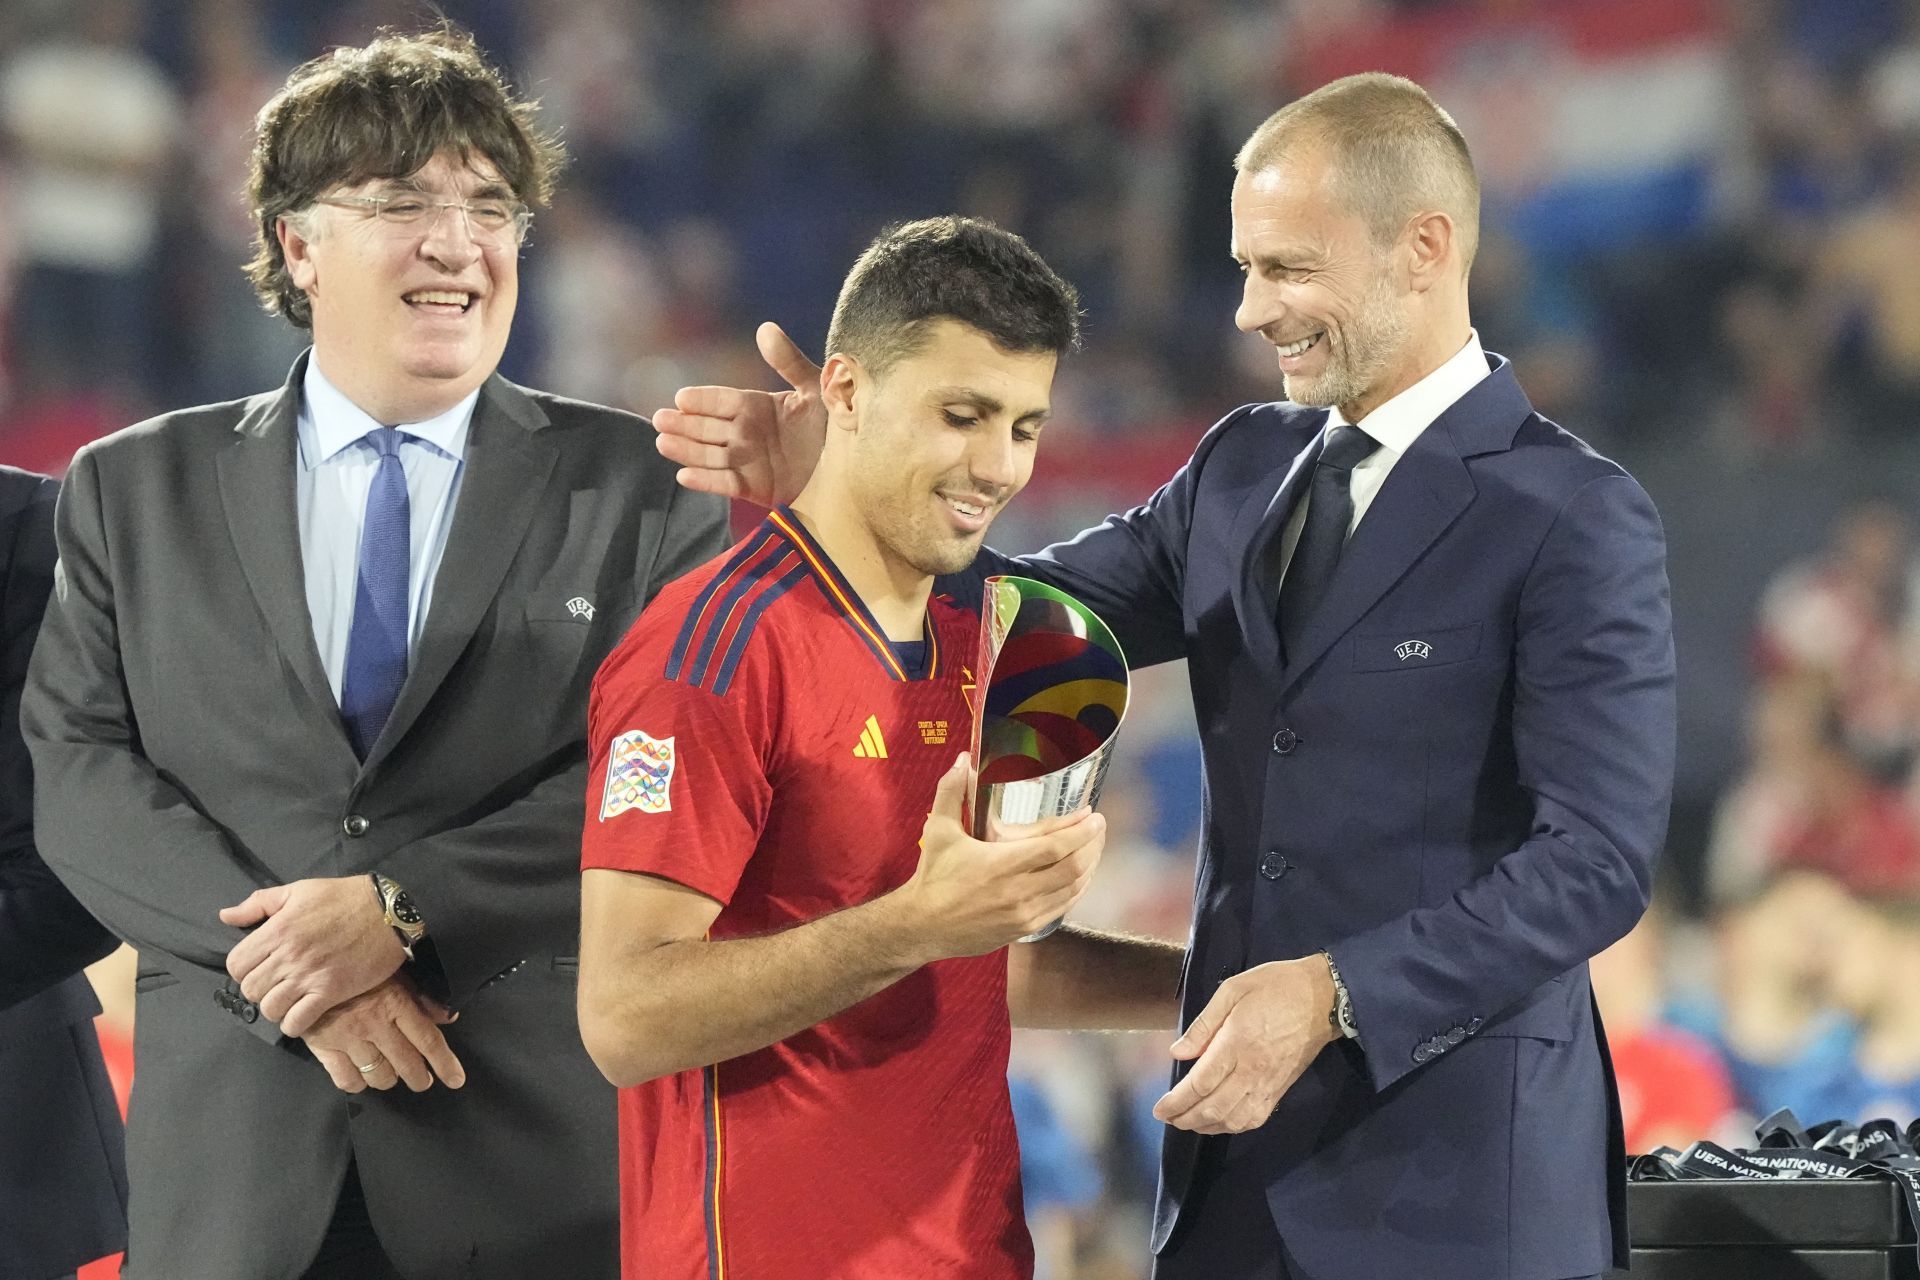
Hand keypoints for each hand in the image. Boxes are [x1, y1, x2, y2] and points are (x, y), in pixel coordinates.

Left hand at [220, 876, 406, 1035]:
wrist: (389, 912)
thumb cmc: (344, 897)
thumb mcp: (299, 890)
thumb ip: (258, 903)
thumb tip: (225, 916)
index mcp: (277, 929)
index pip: (236, 965)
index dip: (243, 969)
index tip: (259, 966)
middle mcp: (289, 955)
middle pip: (250, 990)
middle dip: (259, 989)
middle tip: (276, 983)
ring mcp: (310, 976)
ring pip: (270, 1008)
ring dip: (276, 1008)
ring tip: (289, 1000)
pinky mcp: (331, 991)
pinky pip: (297, 1022)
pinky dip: (294, 1023)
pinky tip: (302, 1014)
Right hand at [303, 975, 464, 1093]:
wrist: (309, 965)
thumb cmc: (358, 969)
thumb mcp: (395, 974)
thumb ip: (423, 998)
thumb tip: (449, 1018)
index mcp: (396, 1003)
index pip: (428, 1040)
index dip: (445, 1063)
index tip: (456, 1080)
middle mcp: (375, 1024)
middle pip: (406, 1063)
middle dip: (419, 1078)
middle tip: (423, 1082)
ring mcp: (348, 1037)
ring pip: (378, 1075)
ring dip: (389, 1080)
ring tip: (391, 1075)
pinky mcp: (324, 1047)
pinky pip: (346, 1080)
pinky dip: (358, 1083)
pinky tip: (362, 1076)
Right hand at [652, 322, 824, 504]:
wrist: (859, 466)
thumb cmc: (840, 422)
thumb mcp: (816, 388)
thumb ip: (789, 362)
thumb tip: (764, 328)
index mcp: (760, 407)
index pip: (724, 401)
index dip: (703, 400)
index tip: (681, 398)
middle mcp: (749, 433)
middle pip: (710, 428)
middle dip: (685, 425)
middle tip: (660, 420)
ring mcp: (750, 461)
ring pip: (711, 455)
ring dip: (687, 450)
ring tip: (662, 442)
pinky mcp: (755, 488)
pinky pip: (726, 484)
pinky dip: (706, 481)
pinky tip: (683, 476)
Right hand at [891, 754, 1105, 960]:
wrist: (923, 926)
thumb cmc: (932, 877)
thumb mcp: (938, 830)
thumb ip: (952, 792)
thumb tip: (963, 759)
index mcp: (1001, 864)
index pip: (1055, 847)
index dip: (1079, 831)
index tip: (1093, 816)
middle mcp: (1018, 891)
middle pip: (1072, 867)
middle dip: (1092, 845)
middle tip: (1099, 828)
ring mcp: (1024, 914)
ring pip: (1072, 889)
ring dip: (1088, 867)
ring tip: (1094, 848)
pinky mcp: (1024, 929)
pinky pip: (1061, 908)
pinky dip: (1076, 890)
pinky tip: (1079, 877)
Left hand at [1151, 956, 1338, 1133]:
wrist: (1323, 998)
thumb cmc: (1275, 987)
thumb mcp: (1232, 990)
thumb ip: (1204, 1024)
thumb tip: (1178, 1053)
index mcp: (1237, 1043)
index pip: (1200, 1083)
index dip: (1176, 1101)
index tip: (1159, 1109)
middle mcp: (1252, 1070)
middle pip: (1213, 1107)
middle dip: (1185, 1118)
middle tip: (1167, 1118)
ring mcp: (1268, 1084)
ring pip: (1233, 1119)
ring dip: (1207, 1126)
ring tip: (1187, 1122)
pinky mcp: (1281, 1089)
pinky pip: (1255, 1119)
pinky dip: (1233, 1126)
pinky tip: (1219, 1122)